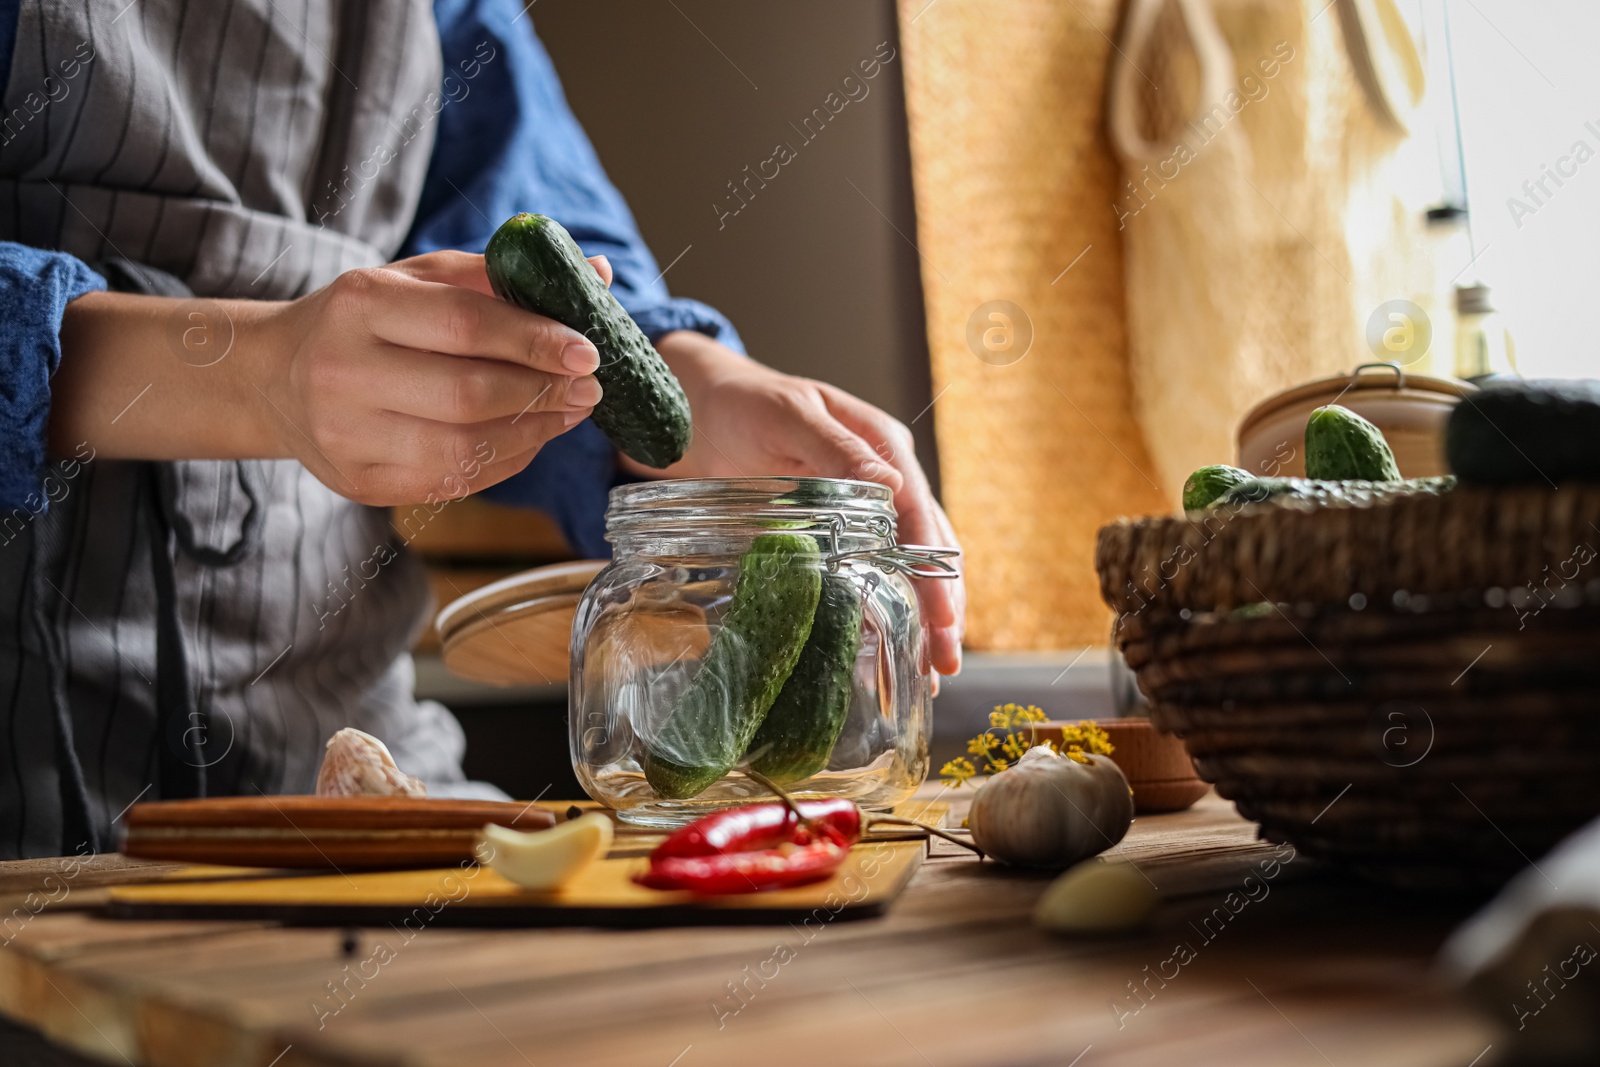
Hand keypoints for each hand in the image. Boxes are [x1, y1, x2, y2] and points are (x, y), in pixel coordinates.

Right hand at [256, 250, 608, 504]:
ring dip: (534, 433)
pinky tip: (528, 437)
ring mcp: (347, 435)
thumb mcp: (419, 280)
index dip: (536, 341)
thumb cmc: (366, 321)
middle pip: (469, 394)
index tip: (587, 350)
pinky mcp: (362, 483)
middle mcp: (344, 371)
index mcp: (361, 304)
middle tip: (588, 387)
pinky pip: (455, 480)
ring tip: (566, 412)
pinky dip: (506, 460)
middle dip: (543, 392)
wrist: (276, 378)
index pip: (465, 325)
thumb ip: (502, 279)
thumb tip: (598, 274)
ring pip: (466, 448)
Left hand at [639, 332, 964, 677]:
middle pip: (932, 546)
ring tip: (933, 671)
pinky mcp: (838, 530)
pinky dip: (888, 610)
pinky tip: (893, 651)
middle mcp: (885, 476)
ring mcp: (865, 506)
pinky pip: (872, 572)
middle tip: (944, 663)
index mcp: (882, 443)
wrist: (701, 409)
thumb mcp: (788, 416)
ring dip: (926, 616)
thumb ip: (836, 448)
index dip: (935, 567)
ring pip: (911, 565)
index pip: (921, 512)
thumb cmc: (743, 402)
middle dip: (944, 605)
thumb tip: (894, 485)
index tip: (942, 615)